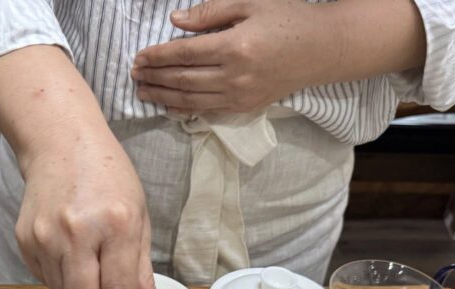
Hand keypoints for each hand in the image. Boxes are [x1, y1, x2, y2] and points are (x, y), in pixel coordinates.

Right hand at [16, 127, 167, 288]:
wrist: (61, 145)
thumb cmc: (108, 180)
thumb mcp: (139, 222)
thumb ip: (144, 276)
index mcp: (116, 225)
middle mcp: (77, 232)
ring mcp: (46, 237)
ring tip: (91, 278)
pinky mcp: (25, 241)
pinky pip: (46, 281)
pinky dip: (62, 283)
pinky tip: (71, 260)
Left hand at [131, 0, 329, 113]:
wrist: (321, 49)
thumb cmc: (286, 19)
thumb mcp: (250, 3)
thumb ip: (210, 13)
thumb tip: (174, 21)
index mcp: (235, 47)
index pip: (185, 54)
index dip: (158, 56)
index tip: (139, 56)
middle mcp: (235, 76)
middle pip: (183, 79)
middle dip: (155, 77)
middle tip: (133, 75)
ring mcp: (240, 96)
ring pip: (191, 99)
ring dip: (163, 96)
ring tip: (143, 91)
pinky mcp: (245, 107)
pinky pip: (207, 111)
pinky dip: (184, 109)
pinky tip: (168, 106)